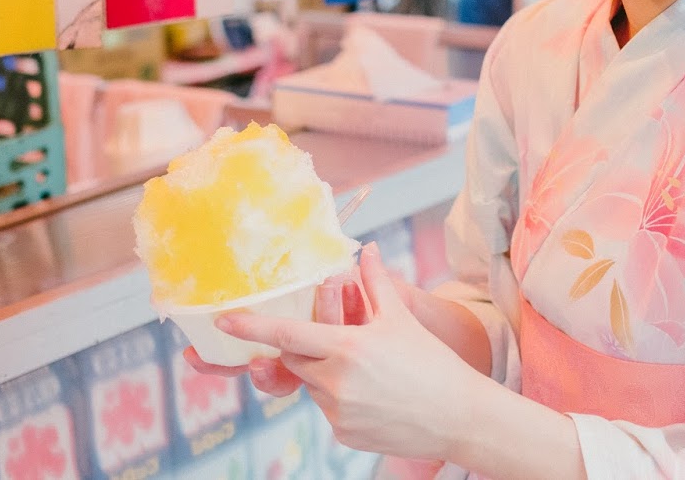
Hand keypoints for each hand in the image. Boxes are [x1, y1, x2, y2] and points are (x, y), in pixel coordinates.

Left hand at [216, 243, 479, 460]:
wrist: (460, 416)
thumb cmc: (432, 363)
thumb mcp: (401, 319)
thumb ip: (375, 282)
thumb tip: (365, 249)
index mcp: (347, 347)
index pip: (288, 333)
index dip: (252, 327)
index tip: (225, 321)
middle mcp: (336, 382)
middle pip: (296, 358)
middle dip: (307, 347)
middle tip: (340, 341)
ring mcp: (338, 413)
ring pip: (313, 385)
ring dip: (326, 374)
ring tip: (370, 373)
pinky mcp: (344, 434)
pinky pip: (329, 410)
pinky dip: (341, 400)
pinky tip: (375, 397)